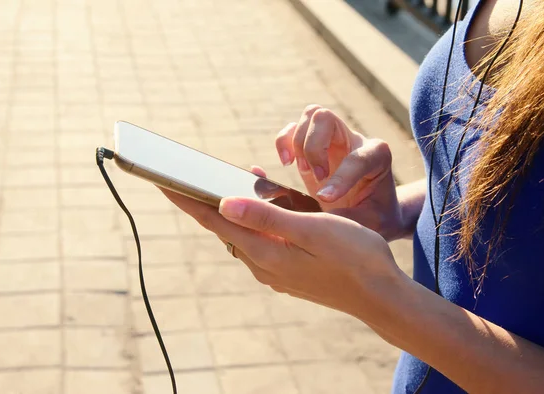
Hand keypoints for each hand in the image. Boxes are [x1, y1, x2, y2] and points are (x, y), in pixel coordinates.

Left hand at [160, 189, 403, 319]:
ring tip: (232, 183)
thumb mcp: (311, 229)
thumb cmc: (354, 256)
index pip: (214, 221)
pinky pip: (260, 242)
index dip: (187, 199)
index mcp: (264, 252)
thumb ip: (267, 217)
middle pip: (223, 228)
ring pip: (242, 234)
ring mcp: (274, 271)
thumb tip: (224, 204)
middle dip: (205, 202)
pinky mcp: (286, 272)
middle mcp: (262, 265)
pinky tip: (265, 208)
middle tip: (190, 177)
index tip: (162, 180)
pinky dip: (255, 221)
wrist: (381, 296)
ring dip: (233, 210)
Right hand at [276, 105, 402, 239]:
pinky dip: (284, 142)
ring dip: (299, 144)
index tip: (325, 199)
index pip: (357, 157)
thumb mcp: (370, 225)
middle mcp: (354, 140)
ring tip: (302, 171)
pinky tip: (286, 163)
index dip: (340, 177)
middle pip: (327, 119)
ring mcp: (332, 139)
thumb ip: (347, 222)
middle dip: (313, 148)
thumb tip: (316, 223)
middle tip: (315, 177)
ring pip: (311, 116)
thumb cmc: (374, 218)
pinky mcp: (312, 146)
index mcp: (377, 156)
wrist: (372, 213)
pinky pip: (293, 128)